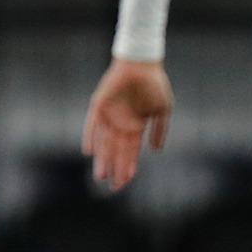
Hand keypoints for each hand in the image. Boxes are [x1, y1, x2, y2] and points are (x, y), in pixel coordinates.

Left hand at [81, 58, 172, 189]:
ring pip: (104, 142)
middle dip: (116, 168)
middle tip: (113, 186)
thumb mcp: (162, 109)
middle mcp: (120, 123)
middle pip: (116, 150)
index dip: (128, 165)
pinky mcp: (98, 105)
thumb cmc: (154, 85)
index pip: (130, 150)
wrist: (142, 64)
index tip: (126, 181)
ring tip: (101, 174)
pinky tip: (89, 151)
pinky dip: (90, 136)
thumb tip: (156, 150)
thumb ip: (160, 129)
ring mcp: (109, 115)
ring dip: (103, 158)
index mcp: (135, 126)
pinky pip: (91, 124)